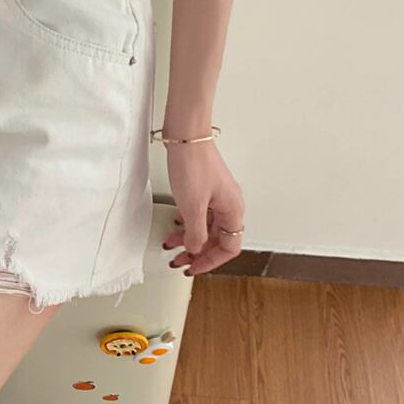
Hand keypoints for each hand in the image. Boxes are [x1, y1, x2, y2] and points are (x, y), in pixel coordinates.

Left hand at [162, 140, 245, 275]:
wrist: (186, 135)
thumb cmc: (193, 164)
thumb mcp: (192, 207)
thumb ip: (195, 233)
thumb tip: (195, 249)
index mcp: (233, 211)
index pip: (229, 247)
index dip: (210, 261)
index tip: (192, 267)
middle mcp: (229, 204)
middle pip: (216, 239)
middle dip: (197, 252)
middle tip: (178, 261)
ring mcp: (217, 195)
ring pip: (206, 226)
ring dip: (189, 238)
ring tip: (171, 245)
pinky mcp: (205, 187)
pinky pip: (200, 213)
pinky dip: (187, 223)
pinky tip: (175, 224)